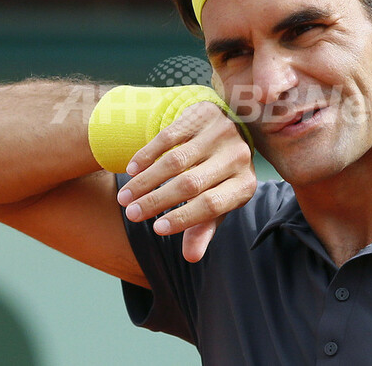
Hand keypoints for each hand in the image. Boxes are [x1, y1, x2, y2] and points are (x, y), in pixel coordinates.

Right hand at [115, 101, 255, 261]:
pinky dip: (147, 155)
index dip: (183, 218)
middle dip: (157, 201)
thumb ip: (204, 227)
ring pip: (176, 161)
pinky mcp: (203, 114)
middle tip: (132, 215)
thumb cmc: (221, 175)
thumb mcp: (220, 201)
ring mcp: (221, 132)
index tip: (157, 229)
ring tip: (126, 197)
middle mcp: (238, 156)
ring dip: (146, 181)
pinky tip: (131, 170)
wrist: (232, 126)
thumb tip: (191, 257)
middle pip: (191, 184)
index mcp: (246, 184)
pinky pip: (168, 137)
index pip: (212, 205)